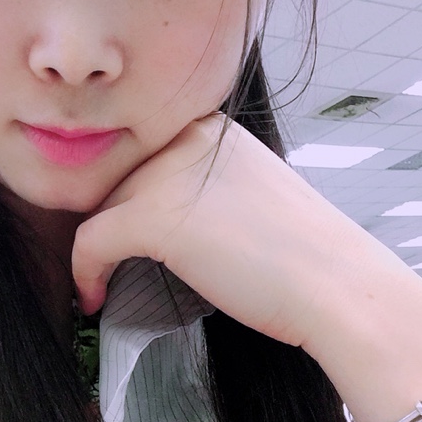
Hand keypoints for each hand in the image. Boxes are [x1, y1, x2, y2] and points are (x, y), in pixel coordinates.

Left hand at [72, 112, 421, 421]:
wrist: (336, 286)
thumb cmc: (299, 248)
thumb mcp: (242, 187)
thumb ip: (196, 181)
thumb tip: (152, 205)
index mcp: (208, 126)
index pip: (143, 152)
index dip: (126, 192)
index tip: (119, 227)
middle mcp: (183, 137)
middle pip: (120, 177)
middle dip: (112, 220)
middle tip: (107, 258)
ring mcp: (166, 173)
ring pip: (102, 205)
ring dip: (96, 246)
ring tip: (100, 278)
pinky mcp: (153, 215)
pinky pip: (92, 241)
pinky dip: (85, 272)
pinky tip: (93, 296)